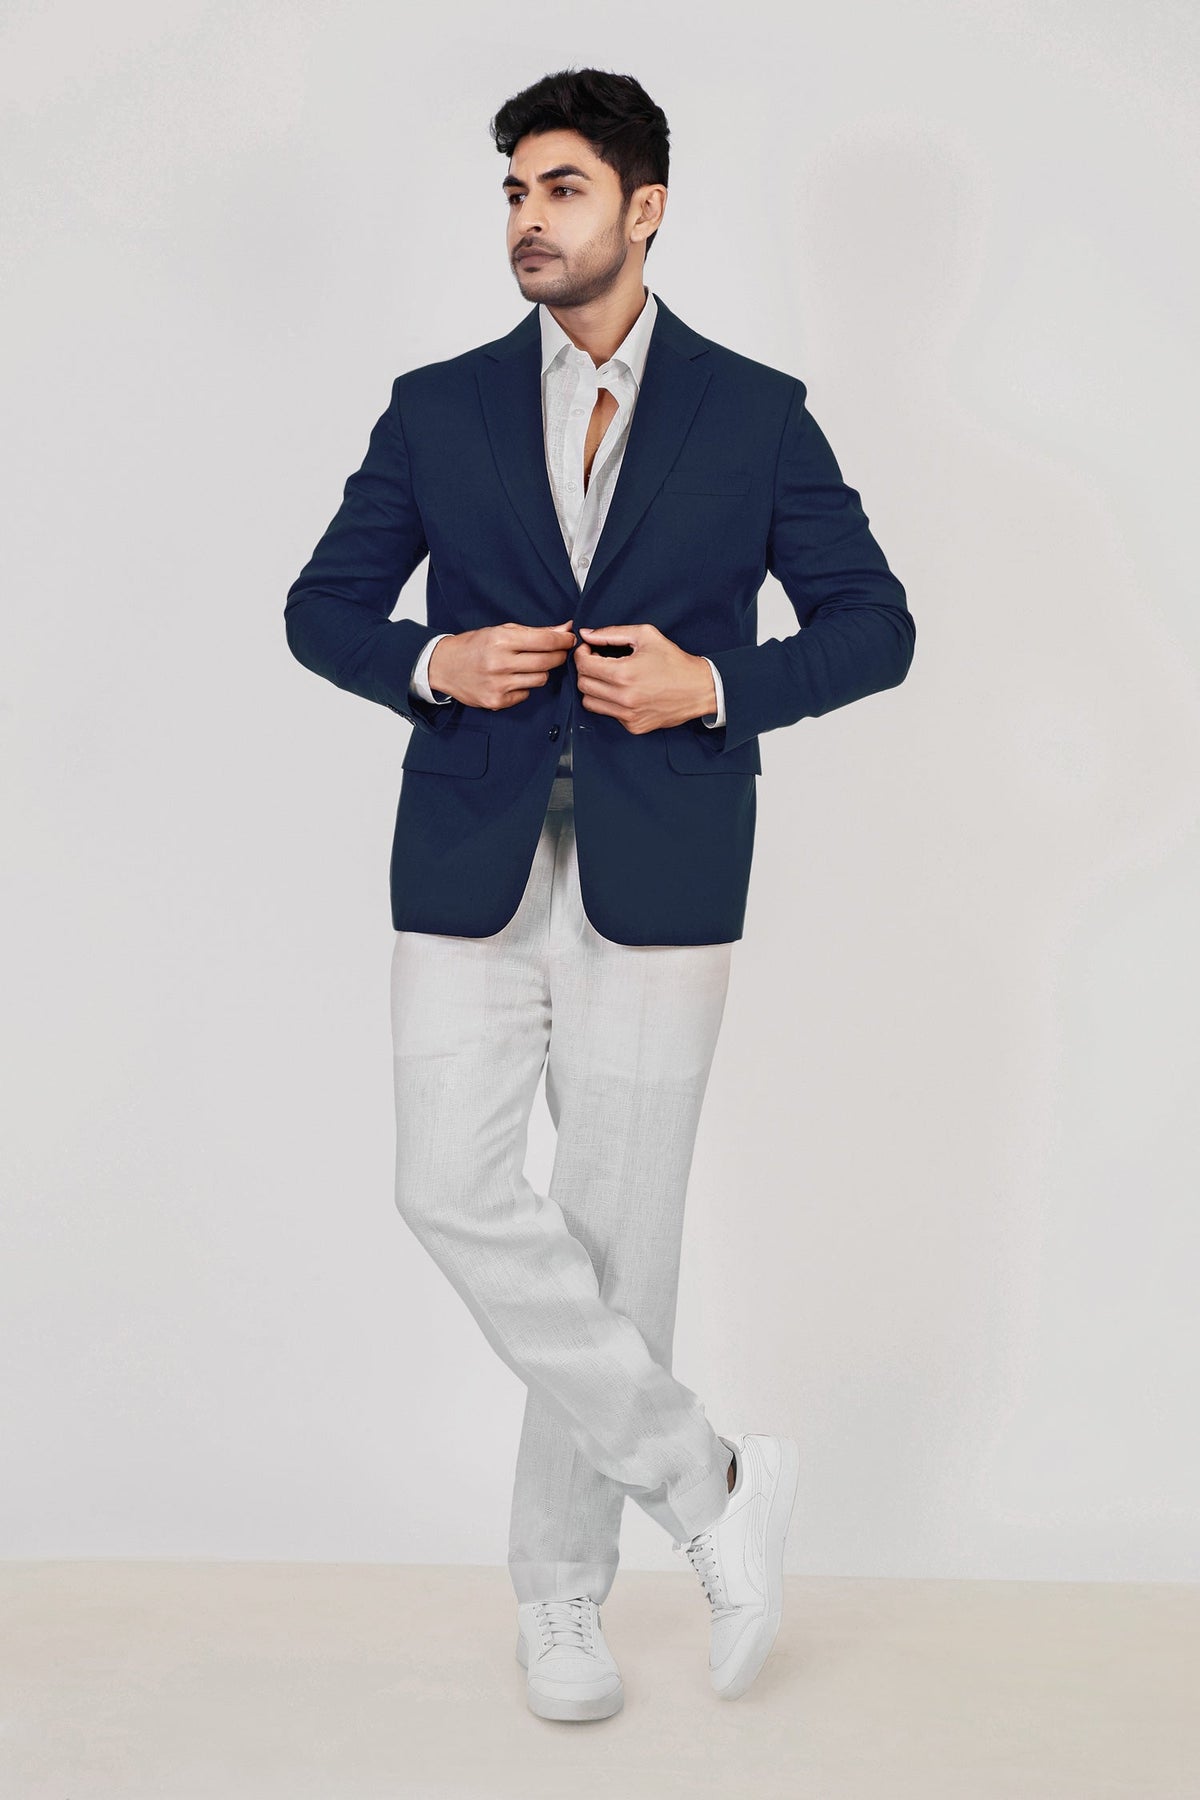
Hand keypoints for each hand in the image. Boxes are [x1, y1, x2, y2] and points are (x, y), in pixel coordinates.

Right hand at [428, 619, 575, 708]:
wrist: (444, 666)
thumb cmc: (474, 646)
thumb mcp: (501, 630)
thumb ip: (534, 632)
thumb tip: (565, 628)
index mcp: (501, 640)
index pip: (545, 640)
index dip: (563, 640)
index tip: (570, 639)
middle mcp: (500, 663)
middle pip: (548, 661)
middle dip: (558, 655)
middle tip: (557, 652)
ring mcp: (498, 684)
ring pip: (541, 679)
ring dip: (540, 672)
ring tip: (527, 666)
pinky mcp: (497, 701)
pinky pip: (526, 694)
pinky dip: (524, 687)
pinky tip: (512, 679)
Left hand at [574, 623, 715, 732]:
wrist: (700, 689)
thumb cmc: (675, 661)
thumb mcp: (646, 636)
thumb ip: (612, 633)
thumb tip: (587, 634)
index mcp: (624, 673)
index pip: (583, 665)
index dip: (581, 654)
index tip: (588, 650)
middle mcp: (623, 697)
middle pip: (583, 684)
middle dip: (585, 670)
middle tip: (597, 662)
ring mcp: (628, 715)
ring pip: (590, 703)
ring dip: (593, 688)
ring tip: (607, 678)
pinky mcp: (633, 726)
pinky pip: (608, 714)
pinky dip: (609, 702)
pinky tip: (623, 692)